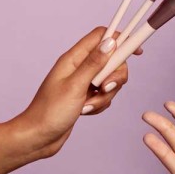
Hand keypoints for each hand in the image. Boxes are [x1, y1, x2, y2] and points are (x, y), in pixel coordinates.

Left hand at [10, 28, 130, 158]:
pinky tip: (86, 111)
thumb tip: (110, 42)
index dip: (120, 40)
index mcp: (74, 59)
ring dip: (105, 96)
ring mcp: (83, 82)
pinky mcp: (85, 96)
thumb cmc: (50, 111)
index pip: (101, 37)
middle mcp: (79, 67)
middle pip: (111, 61)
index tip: (136, 50)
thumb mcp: (75, 85)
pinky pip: (104, 95)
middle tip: (104, 88)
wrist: (39, 136)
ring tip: (88, 105)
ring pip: (110, 80)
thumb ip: (94, 63)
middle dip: (114, 77)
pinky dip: (100, 104)